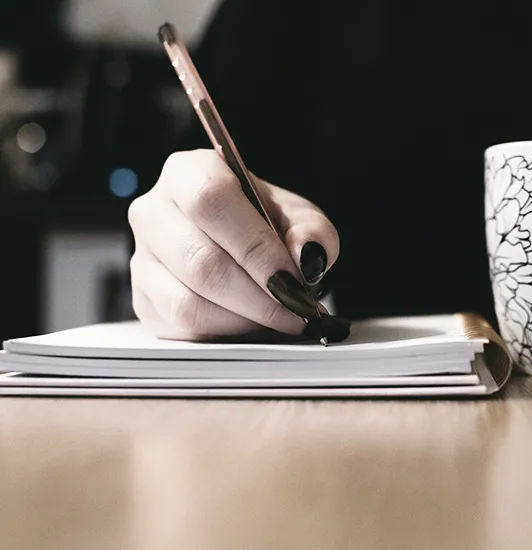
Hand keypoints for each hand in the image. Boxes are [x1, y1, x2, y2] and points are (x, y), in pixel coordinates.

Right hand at [128, 149, 338, 339]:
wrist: (242, 246)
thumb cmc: (268, 225)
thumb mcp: (301, 218)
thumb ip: (312, 233)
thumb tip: (306, 256)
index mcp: (189, 173)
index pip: (210, 202)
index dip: (254, 247)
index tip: (294, 280)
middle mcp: (153, 211)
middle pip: (201, 261)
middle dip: (260, 297)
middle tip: (298, 311)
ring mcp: (141, 258)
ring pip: (188, 302)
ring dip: (244, 319)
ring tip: (280, 319)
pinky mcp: (143, 300)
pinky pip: (182, 327)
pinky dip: (225, 333)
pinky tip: (252, 324)